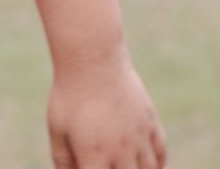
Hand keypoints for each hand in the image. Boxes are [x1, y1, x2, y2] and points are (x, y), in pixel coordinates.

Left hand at [47, 51, 166, 168]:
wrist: (92, 61)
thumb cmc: (68, 95)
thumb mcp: (58, 129)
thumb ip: (63, 160)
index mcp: (94, 156)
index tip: (90, 166)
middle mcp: (121, 152)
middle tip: (108, 162)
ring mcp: (139, 138)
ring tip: (126, 164)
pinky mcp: (150, 123)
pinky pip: (161, 153)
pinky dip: (157, 164)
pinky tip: (149, 166)